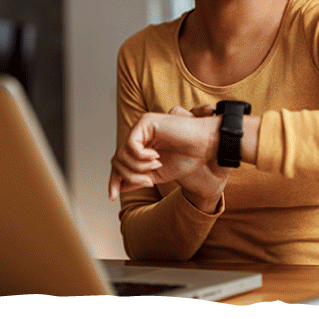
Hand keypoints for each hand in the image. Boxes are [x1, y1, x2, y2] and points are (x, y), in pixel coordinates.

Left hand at [108, 106, 229, 209]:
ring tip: (156, 167)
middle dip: (128, 175)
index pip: (120, 162)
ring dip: (137, 167)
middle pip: (117, 159)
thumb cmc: (188, 158)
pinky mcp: (146, 121)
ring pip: (121, 154)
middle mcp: (140, 134)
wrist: (206, 147)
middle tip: (148, 181)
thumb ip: (138, 179)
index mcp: (143, 146)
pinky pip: (131, 145)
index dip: (114, 179)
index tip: (112, 196)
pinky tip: (156, 158)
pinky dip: (141, 157)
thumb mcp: (158, 175)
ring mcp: (142, 127)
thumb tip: (119, 187)